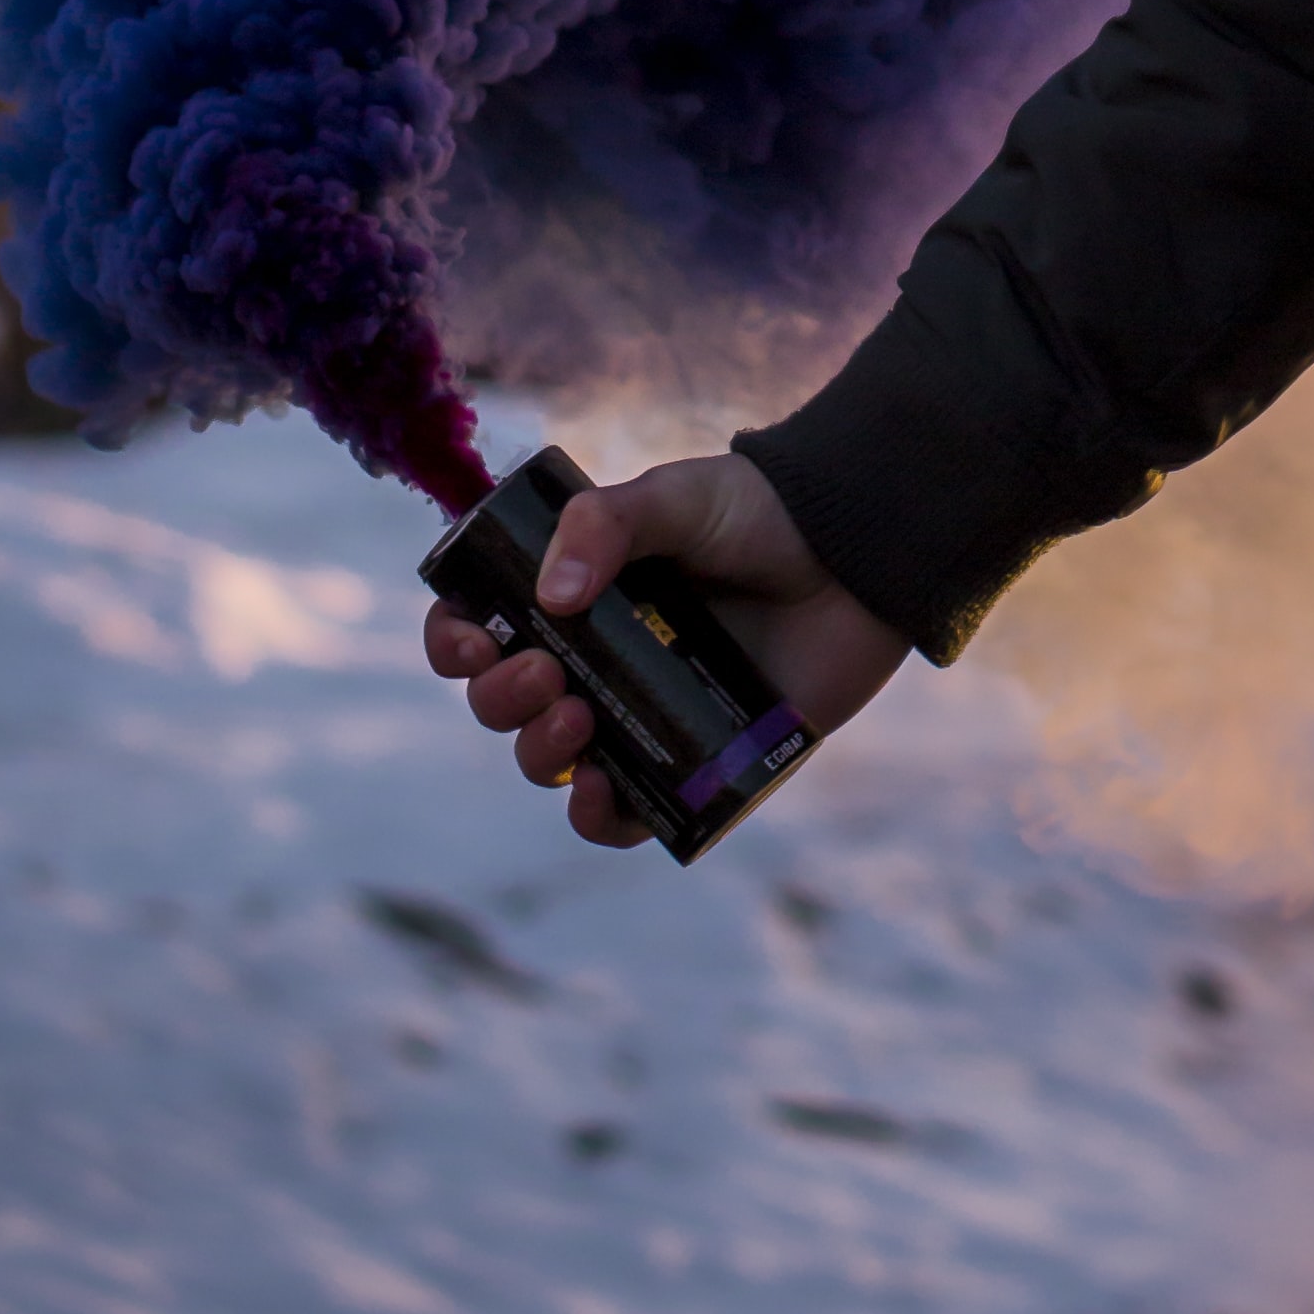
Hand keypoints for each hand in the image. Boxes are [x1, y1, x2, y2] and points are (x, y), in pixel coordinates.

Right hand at [422, 451, 913, 848]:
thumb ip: (608, 523)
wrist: (858, 556)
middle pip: (504, 702)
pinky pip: (625, 816)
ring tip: (577, 719)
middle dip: (499, 697)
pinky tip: (599, 789)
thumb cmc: (761, 515)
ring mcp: (640, 715)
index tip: (470, 636)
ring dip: (537, 753)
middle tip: (544, 671)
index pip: (482, 625)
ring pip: (551, 762)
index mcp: (576, 593)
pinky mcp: (692, 766)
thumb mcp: (677, 497)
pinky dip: (597, 816)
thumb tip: (550, 595)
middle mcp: (597, 658)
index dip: (455, 640)